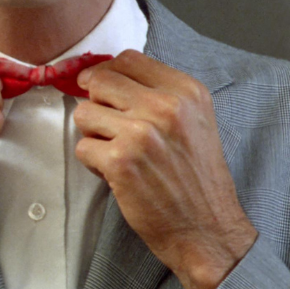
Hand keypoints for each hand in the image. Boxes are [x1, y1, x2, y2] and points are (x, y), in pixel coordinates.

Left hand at [73, 50, 256, 288]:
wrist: (207, 230)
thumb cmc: (195, 177)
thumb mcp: (193, 120)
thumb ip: (157, 91)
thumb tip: (106, 72)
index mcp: (186, 91)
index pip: (127, 58)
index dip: (108, 73)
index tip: (103, 89)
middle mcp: (166, 107)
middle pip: (99, 80)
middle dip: (96, 102)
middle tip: (110, 126)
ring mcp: (141, 133)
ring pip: (83, 112)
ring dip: (93, 134)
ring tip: (118, 152)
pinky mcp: (121, 161)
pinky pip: (82, 146)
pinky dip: (93, 162)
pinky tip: (116, 173)